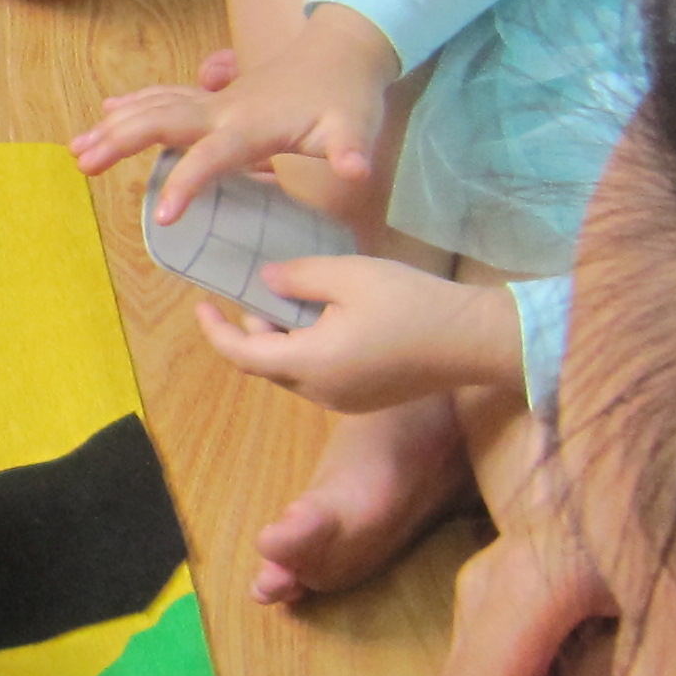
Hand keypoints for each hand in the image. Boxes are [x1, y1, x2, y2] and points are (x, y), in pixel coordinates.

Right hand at [73, 6, 401, 220]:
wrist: (345, 48)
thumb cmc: (350, 95)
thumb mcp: (358, 126)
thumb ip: (351, 149)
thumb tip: (357, 170)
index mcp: (254, 125)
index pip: (212, 156)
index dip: (186, 183)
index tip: (162, 217)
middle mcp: (226, 108)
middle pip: (162, 121)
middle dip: (121, 141)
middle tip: (83, 163)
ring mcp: (218, 98)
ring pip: (156, 107)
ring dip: (116, 125)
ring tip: (78, 147)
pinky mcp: (217, 95)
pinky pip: (166, 98)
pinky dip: (134, 104)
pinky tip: (109, 111)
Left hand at [194, 258, 519, 411]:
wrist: (476, 340)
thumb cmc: (411, 302)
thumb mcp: (349, 275)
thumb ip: (298, 277)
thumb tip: (265, 282)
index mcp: (310, 363)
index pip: (242, 353)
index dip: (215, 330)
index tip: (200, 304)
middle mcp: (320, 391)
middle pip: (265, 365)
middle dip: (249, 332)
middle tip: (252, 292)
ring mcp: (344, 400)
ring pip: (292, 373)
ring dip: (280, 341)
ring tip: (288, 300)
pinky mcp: (366, 399)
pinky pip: (320, 377)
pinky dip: (306, 351)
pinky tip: (324, 320)